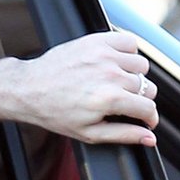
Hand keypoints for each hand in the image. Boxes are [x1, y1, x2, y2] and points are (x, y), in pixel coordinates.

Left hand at [0, 32, 157, 147]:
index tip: (146, 120)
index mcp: (110, 99)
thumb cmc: (56, 113)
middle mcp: (111, 74)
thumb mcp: (89, 133)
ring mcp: (105, 55)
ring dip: (135, 76)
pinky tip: (116, 64)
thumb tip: (150, 139)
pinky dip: (129, 53)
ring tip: (117, 84)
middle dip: (140, 99)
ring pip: (141, 65)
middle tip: (123, 104)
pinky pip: (130, 43)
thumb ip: (123, 135)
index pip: (148, 107)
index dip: (150, 118)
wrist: (30, 88)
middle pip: (147, 87)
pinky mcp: (98, 40)